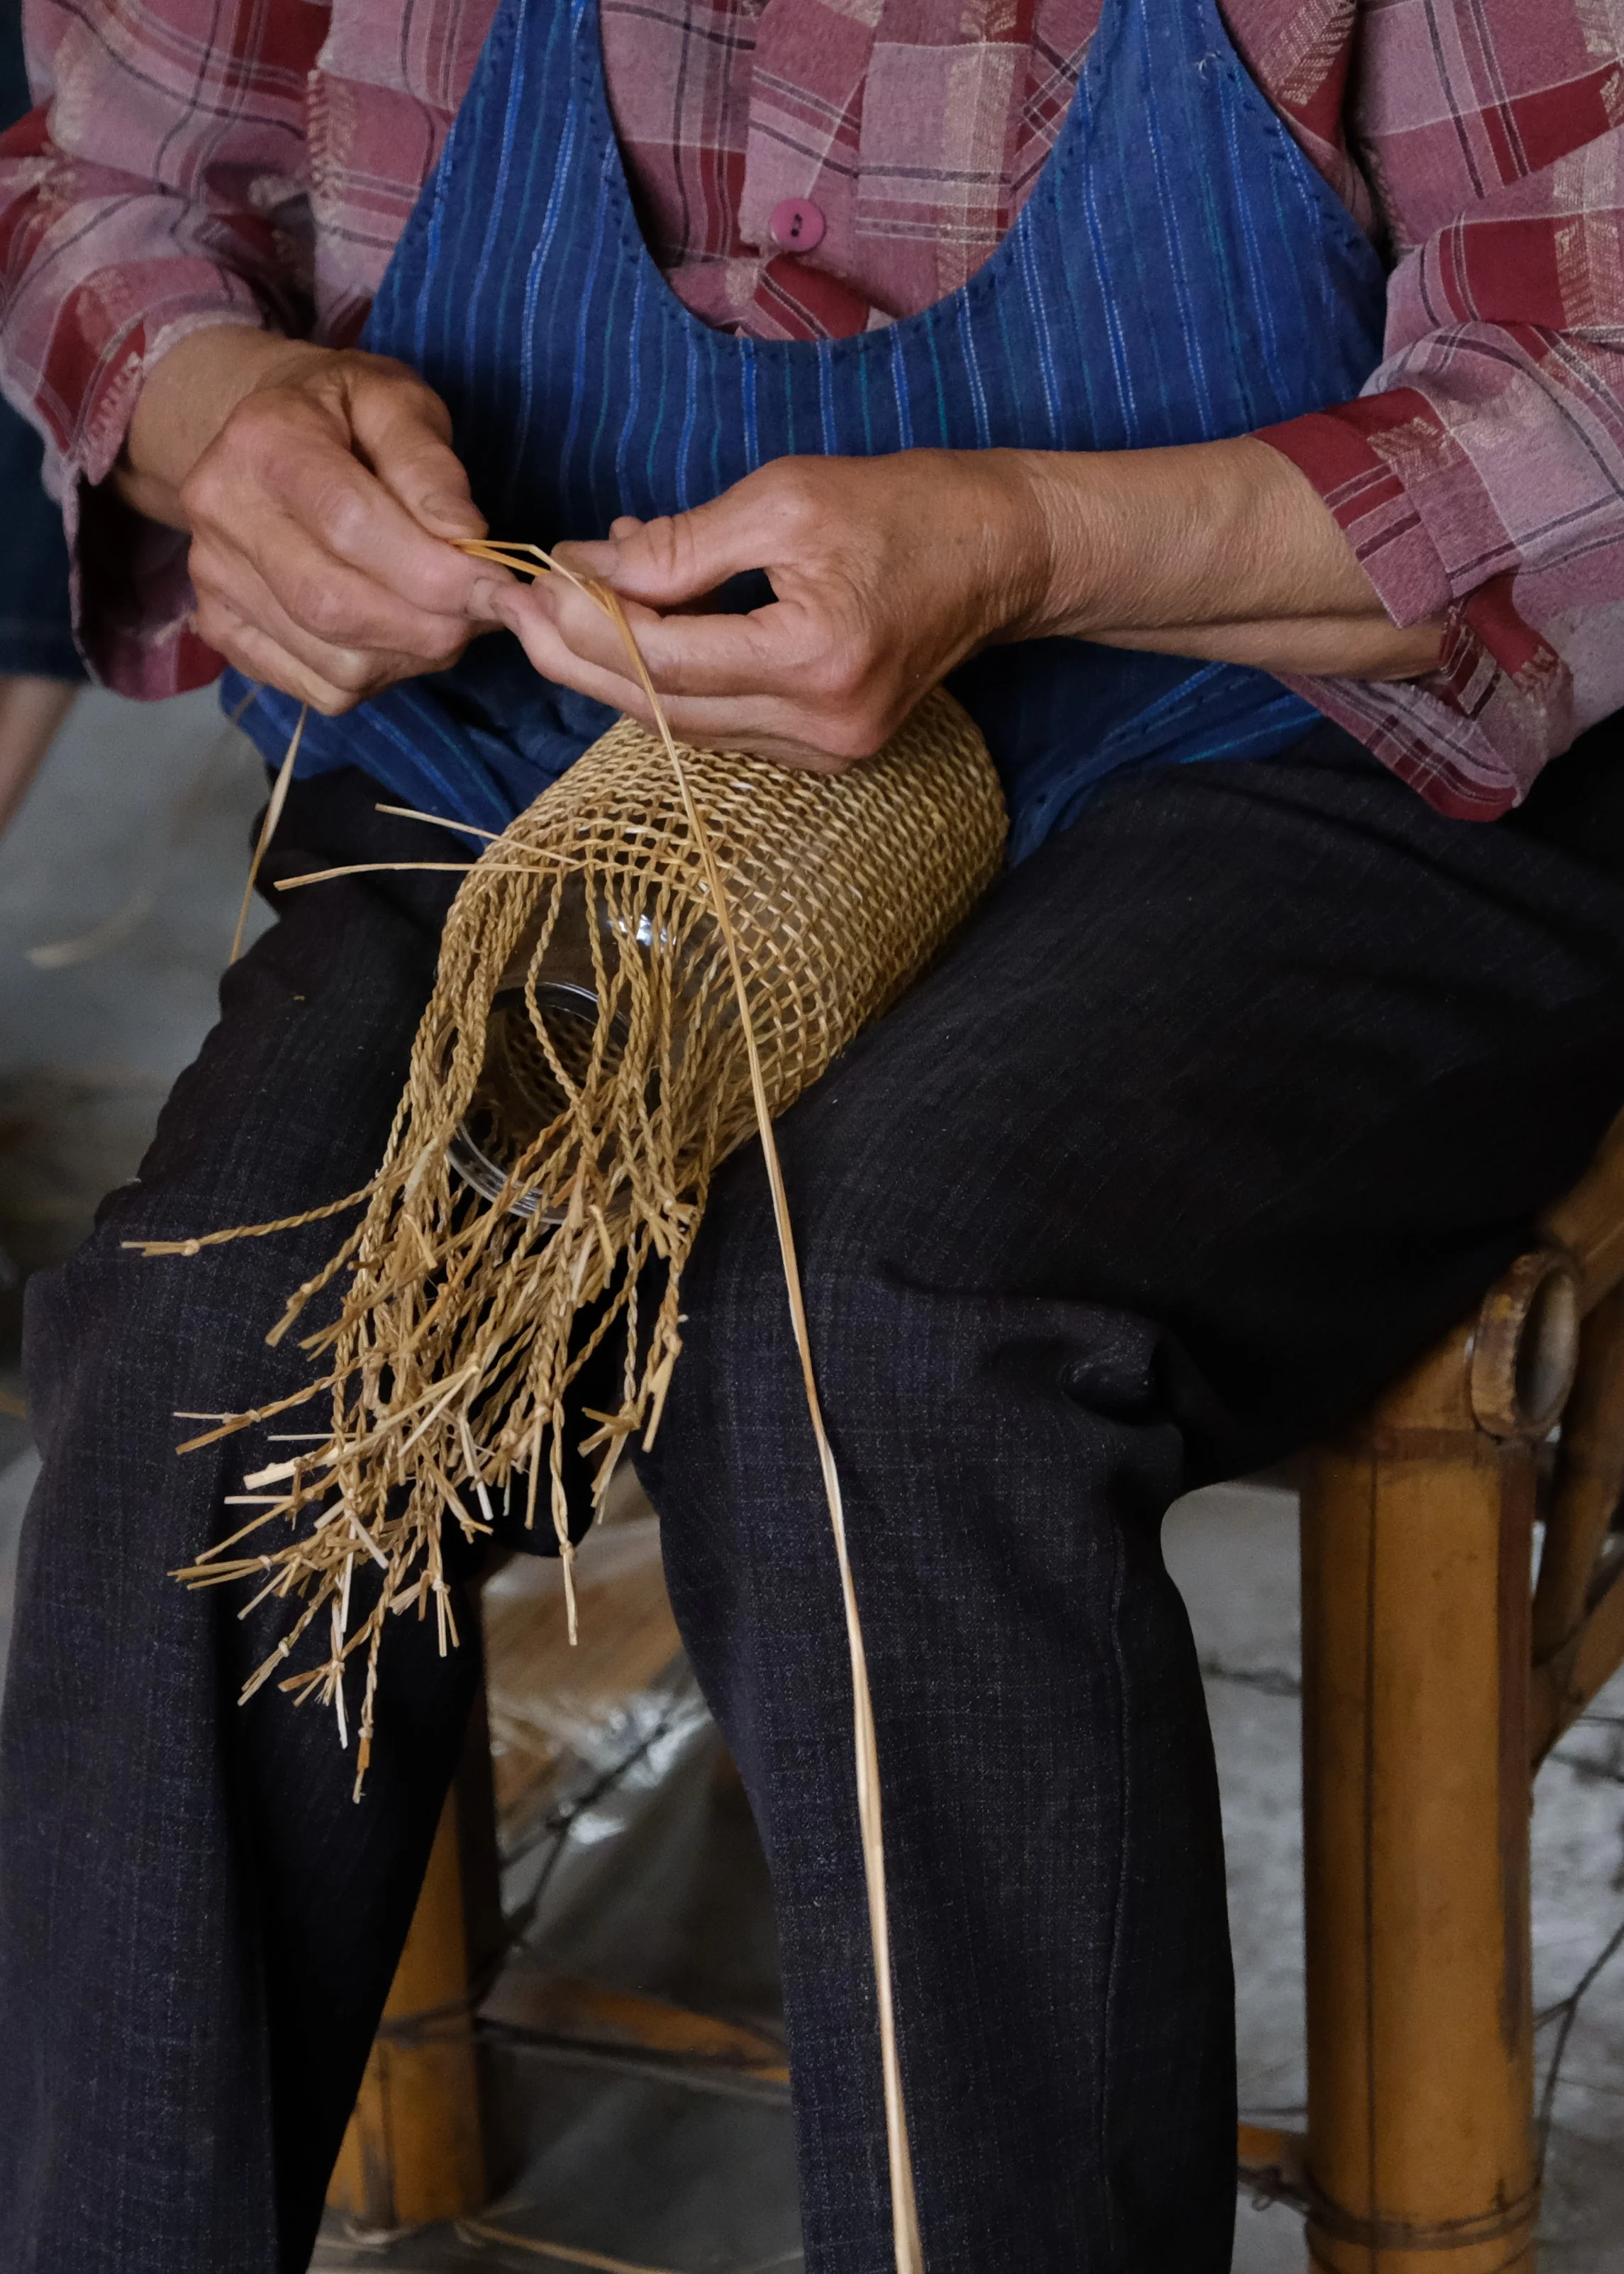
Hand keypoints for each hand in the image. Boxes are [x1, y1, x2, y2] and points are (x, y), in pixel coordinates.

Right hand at [119, 328, 510, 712]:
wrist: (268, 440)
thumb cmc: (345, 418)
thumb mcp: (397, 403)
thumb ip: (429, 464)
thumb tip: (465, 536)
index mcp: (263, 441)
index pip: (348, 525)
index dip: (432, 570)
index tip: (495, 585)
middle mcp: (221, 513)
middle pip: (335, 605)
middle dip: (429, 625)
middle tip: (482, 613)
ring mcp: (213, 581)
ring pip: (334, 661)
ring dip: (411, 655)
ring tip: (443, 616)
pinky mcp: (224, 632)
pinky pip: (321, 689)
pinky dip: (379, 675)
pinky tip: (396, 635)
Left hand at [494, 441, 1440, 769]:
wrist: (1010, 554)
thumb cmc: (911, 506)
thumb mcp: (789, 496)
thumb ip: (683, 543)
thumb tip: (588, 564)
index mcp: (816, 661)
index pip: (661, 659)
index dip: (582, 621)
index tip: (529, 576)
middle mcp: (821, 728)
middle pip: (660, 708)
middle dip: (578, 656)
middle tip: (515, 607)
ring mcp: (826, 752)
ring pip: (683, 725)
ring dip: (613, 672)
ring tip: (555, 615)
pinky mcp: (827, 751)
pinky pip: (720, 724)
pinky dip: (667, 681)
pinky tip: (631, 633)